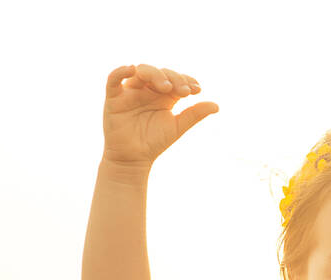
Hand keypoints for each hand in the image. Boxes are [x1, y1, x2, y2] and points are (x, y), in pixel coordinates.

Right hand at [101, 63, 217, 168]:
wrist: (134, 160)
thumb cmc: (155, 143)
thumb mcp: (177, 127)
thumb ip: (194, 114)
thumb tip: (216, 105)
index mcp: (162, 94)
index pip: (174, 78)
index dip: (186, 80)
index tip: (197, 90)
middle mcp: (146, 89)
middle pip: (159, 72)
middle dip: (173, 78)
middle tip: (183, 91)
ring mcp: (130, 92)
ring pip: (140, 71)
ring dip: (154, 74)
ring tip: (166, 87)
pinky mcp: (114, 98)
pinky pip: (114, 79)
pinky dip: (120, 71)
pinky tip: (131, 68)